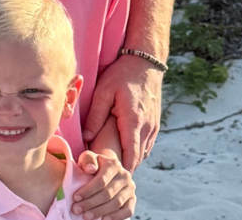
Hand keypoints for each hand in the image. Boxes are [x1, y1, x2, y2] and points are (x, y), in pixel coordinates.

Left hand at [72, 150, 135, 219]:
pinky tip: (103, 219)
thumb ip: (88, 160)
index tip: (75, 197)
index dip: (88, 191)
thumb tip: (91, 169)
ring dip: (100, 211)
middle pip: (107, 193)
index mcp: (113, 164)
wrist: (107, 169)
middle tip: (76, 209)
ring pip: (116, 203)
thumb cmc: (93, 165)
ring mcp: (130, 188)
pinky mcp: (133, 199)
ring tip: (86, 216)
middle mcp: (124, 176)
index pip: (101, 181)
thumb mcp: (88, 158)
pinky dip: (116, 217)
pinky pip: (128, 211)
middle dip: (90, 203)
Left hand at [82, 54, 163, 169]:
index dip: (120, 170)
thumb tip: (87, 139)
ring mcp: (153, 127)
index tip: (107, 178)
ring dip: (130, 161)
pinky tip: (122, 152)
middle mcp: (147, 128)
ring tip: (112, 167)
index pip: (130, 156)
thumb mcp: (103, 92)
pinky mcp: (155, 123)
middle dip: (123, 169)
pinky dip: (136, 151)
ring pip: (143, 153)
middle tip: (106, 176)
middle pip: (137, 159)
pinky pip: (146, 145)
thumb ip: (95, 116)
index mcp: (133, 122)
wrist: (145, 63)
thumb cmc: (122, 75)